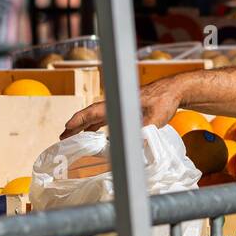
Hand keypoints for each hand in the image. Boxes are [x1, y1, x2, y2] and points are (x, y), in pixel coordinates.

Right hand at [61, 78, 182, 138]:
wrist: (173, 91)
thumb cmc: (163, 102)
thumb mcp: (153, 120)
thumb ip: (141, 131)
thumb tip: (132, 144)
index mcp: (117, 104)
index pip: (92, 113)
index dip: (78, 121)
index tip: (66, 129)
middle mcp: (115, 105)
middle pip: (89, 115)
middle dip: (75, 126)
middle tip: (62, 138)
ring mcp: (119, 107)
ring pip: (96, 117)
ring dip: (84, 127)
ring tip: (72, 137)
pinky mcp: (125, 110)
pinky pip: (105, 119)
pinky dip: (96, 126)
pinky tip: (94, 134)